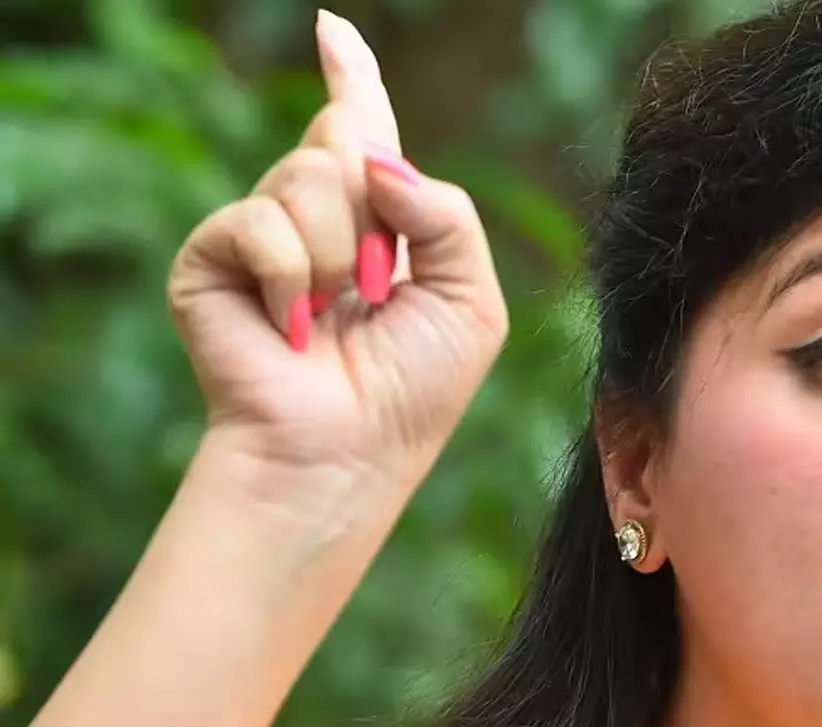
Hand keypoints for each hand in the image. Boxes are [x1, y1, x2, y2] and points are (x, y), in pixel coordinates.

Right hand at [167, 11, 507, 489]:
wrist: (349, 451)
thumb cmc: (415, 388)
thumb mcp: (470, 296)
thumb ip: (445, 211)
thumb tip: (372, 156)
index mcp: (382, 220)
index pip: (364, 127)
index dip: (352, 77)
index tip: (331, 29)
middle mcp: (318, 215)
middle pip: (345, 140)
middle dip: (377, 212)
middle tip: (378, 287)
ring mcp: (262, 233)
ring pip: (310, 176)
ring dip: (343, 255)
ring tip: (336, 316)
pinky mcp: (214, 258)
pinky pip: (261, 223)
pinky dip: (293, 279)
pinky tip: (291, 329)